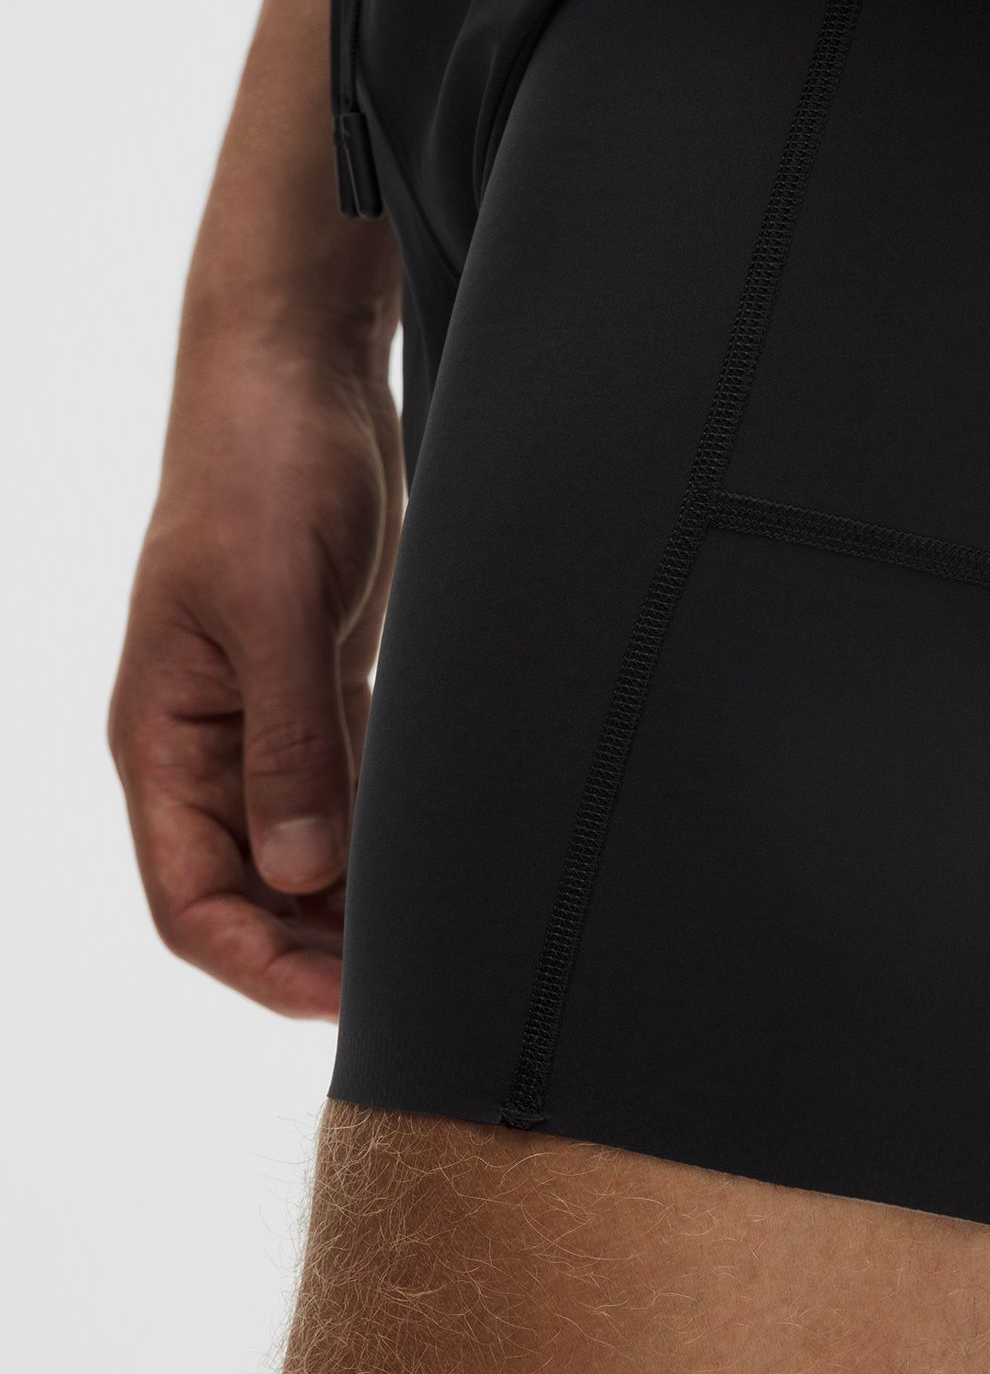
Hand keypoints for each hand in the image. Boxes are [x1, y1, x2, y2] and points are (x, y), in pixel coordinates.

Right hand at [110, 334, 401, 1017]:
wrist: (295, 372)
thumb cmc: (264, 469)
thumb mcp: (274, 607)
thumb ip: (290, 741)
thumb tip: (302, 872)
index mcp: (163, 738)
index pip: (193, 902)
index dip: (263, 966)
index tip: (350, 1000)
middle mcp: (206, 743)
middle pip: (251, 891)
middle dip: (320, 946)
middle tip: (420, 975)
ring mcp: (264, 713)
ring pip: (302, 845)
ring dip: (358, 893)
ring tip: (441, 928)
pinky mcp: (320, 678)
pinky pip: (343, 784)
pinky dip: (383, 825)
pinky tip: (440, 851)